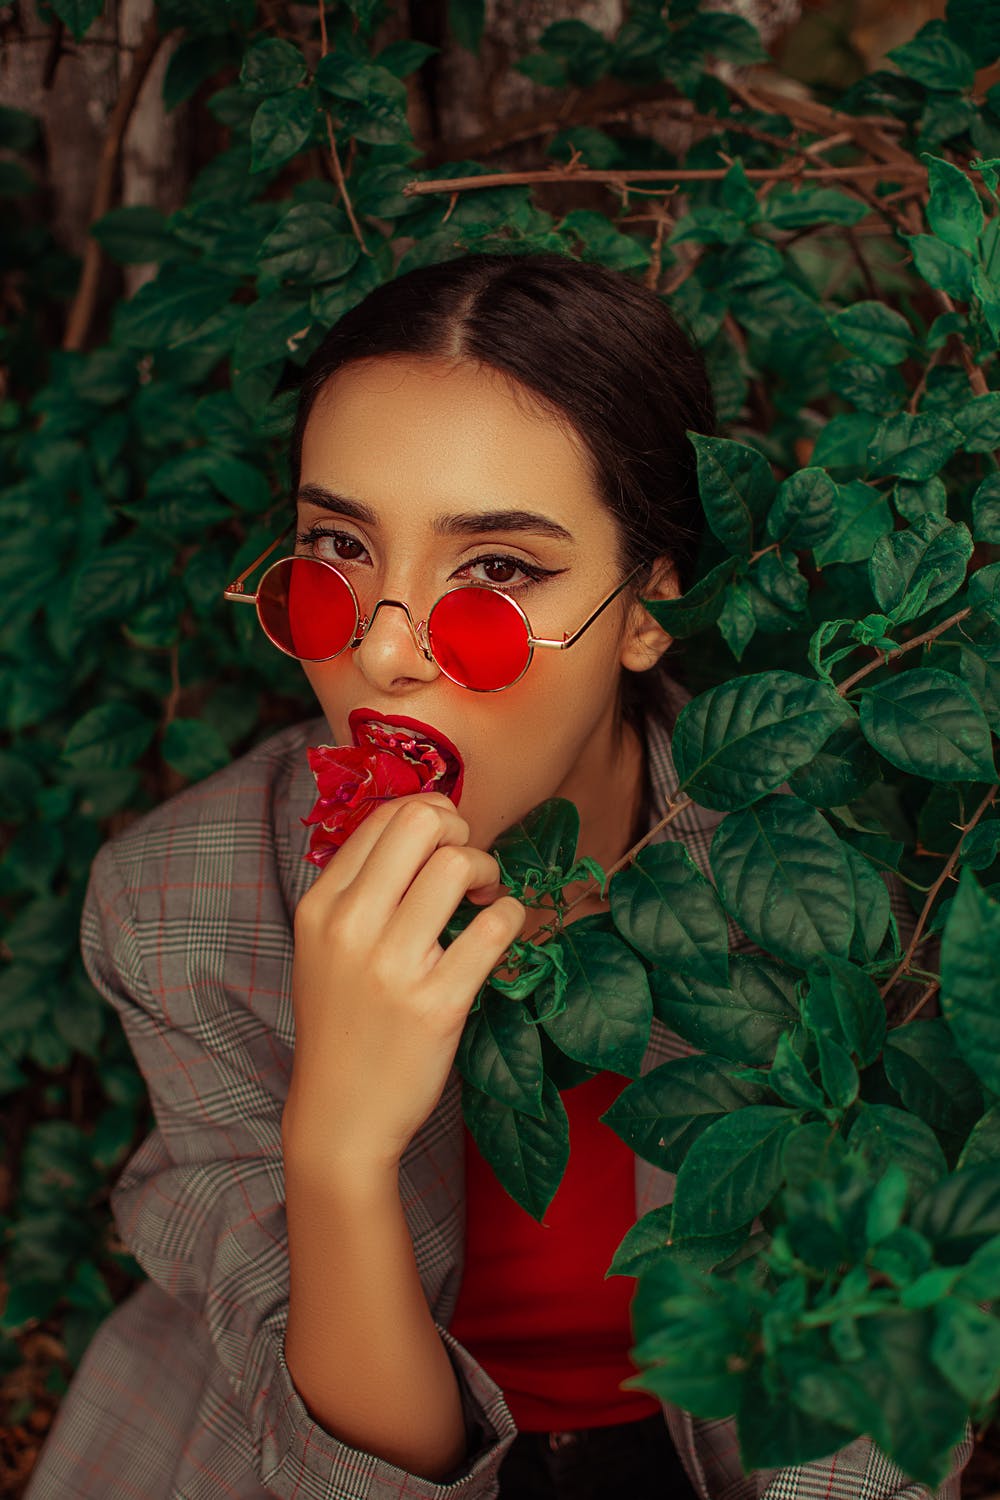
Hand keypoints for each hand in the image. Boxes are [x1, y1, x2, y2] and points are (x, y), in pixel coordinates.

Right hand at [283, 793, 524, 1175]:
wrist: (340, 1116)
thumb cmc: (342, 1023)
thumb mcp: (324, 947)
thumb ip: (359, 890)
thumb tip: (422, 827)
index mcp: (320, 907)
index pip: (383, 818)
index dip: (430, 816)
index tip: (447, 845)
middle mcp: (350, 927)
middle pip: (421, 823)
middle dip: (460, 832)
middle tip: (469, 868)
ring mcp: (392, 966)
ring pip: (458, 865)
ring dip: (488, 871)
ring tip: (484, 899)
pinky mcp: (437, 1004)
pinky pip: (494, 927)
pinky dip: (510, 916)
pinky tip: (500, 931)